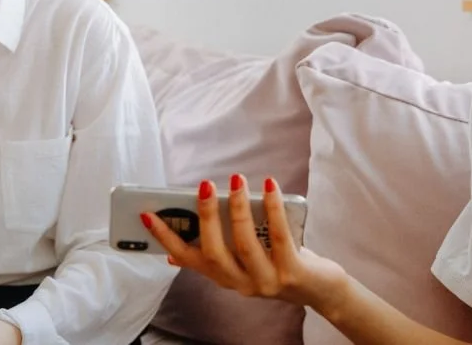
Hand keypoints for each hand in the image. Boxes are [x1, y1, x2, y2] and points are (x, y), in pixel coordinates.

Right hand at [143, 174, 347, 310]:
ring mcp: (266, 281)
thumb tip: (176, 250)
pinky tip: (269, 187)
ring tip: (236, 180)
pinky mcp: (291, 274)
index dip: (167, 238)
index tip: (149, 215)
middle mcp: (241, 283)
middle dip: (205, 217)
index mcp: (224, 276)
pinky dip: (272, 209)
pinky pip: (280, 237)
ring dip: (237, 209)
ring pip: (244, 245)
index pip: (188, 259)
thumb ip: (217, 255)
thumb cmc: (280, 264)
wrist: (322, 291)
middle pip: (213, 252)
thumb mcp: (243, 261)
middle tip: (203, 187)